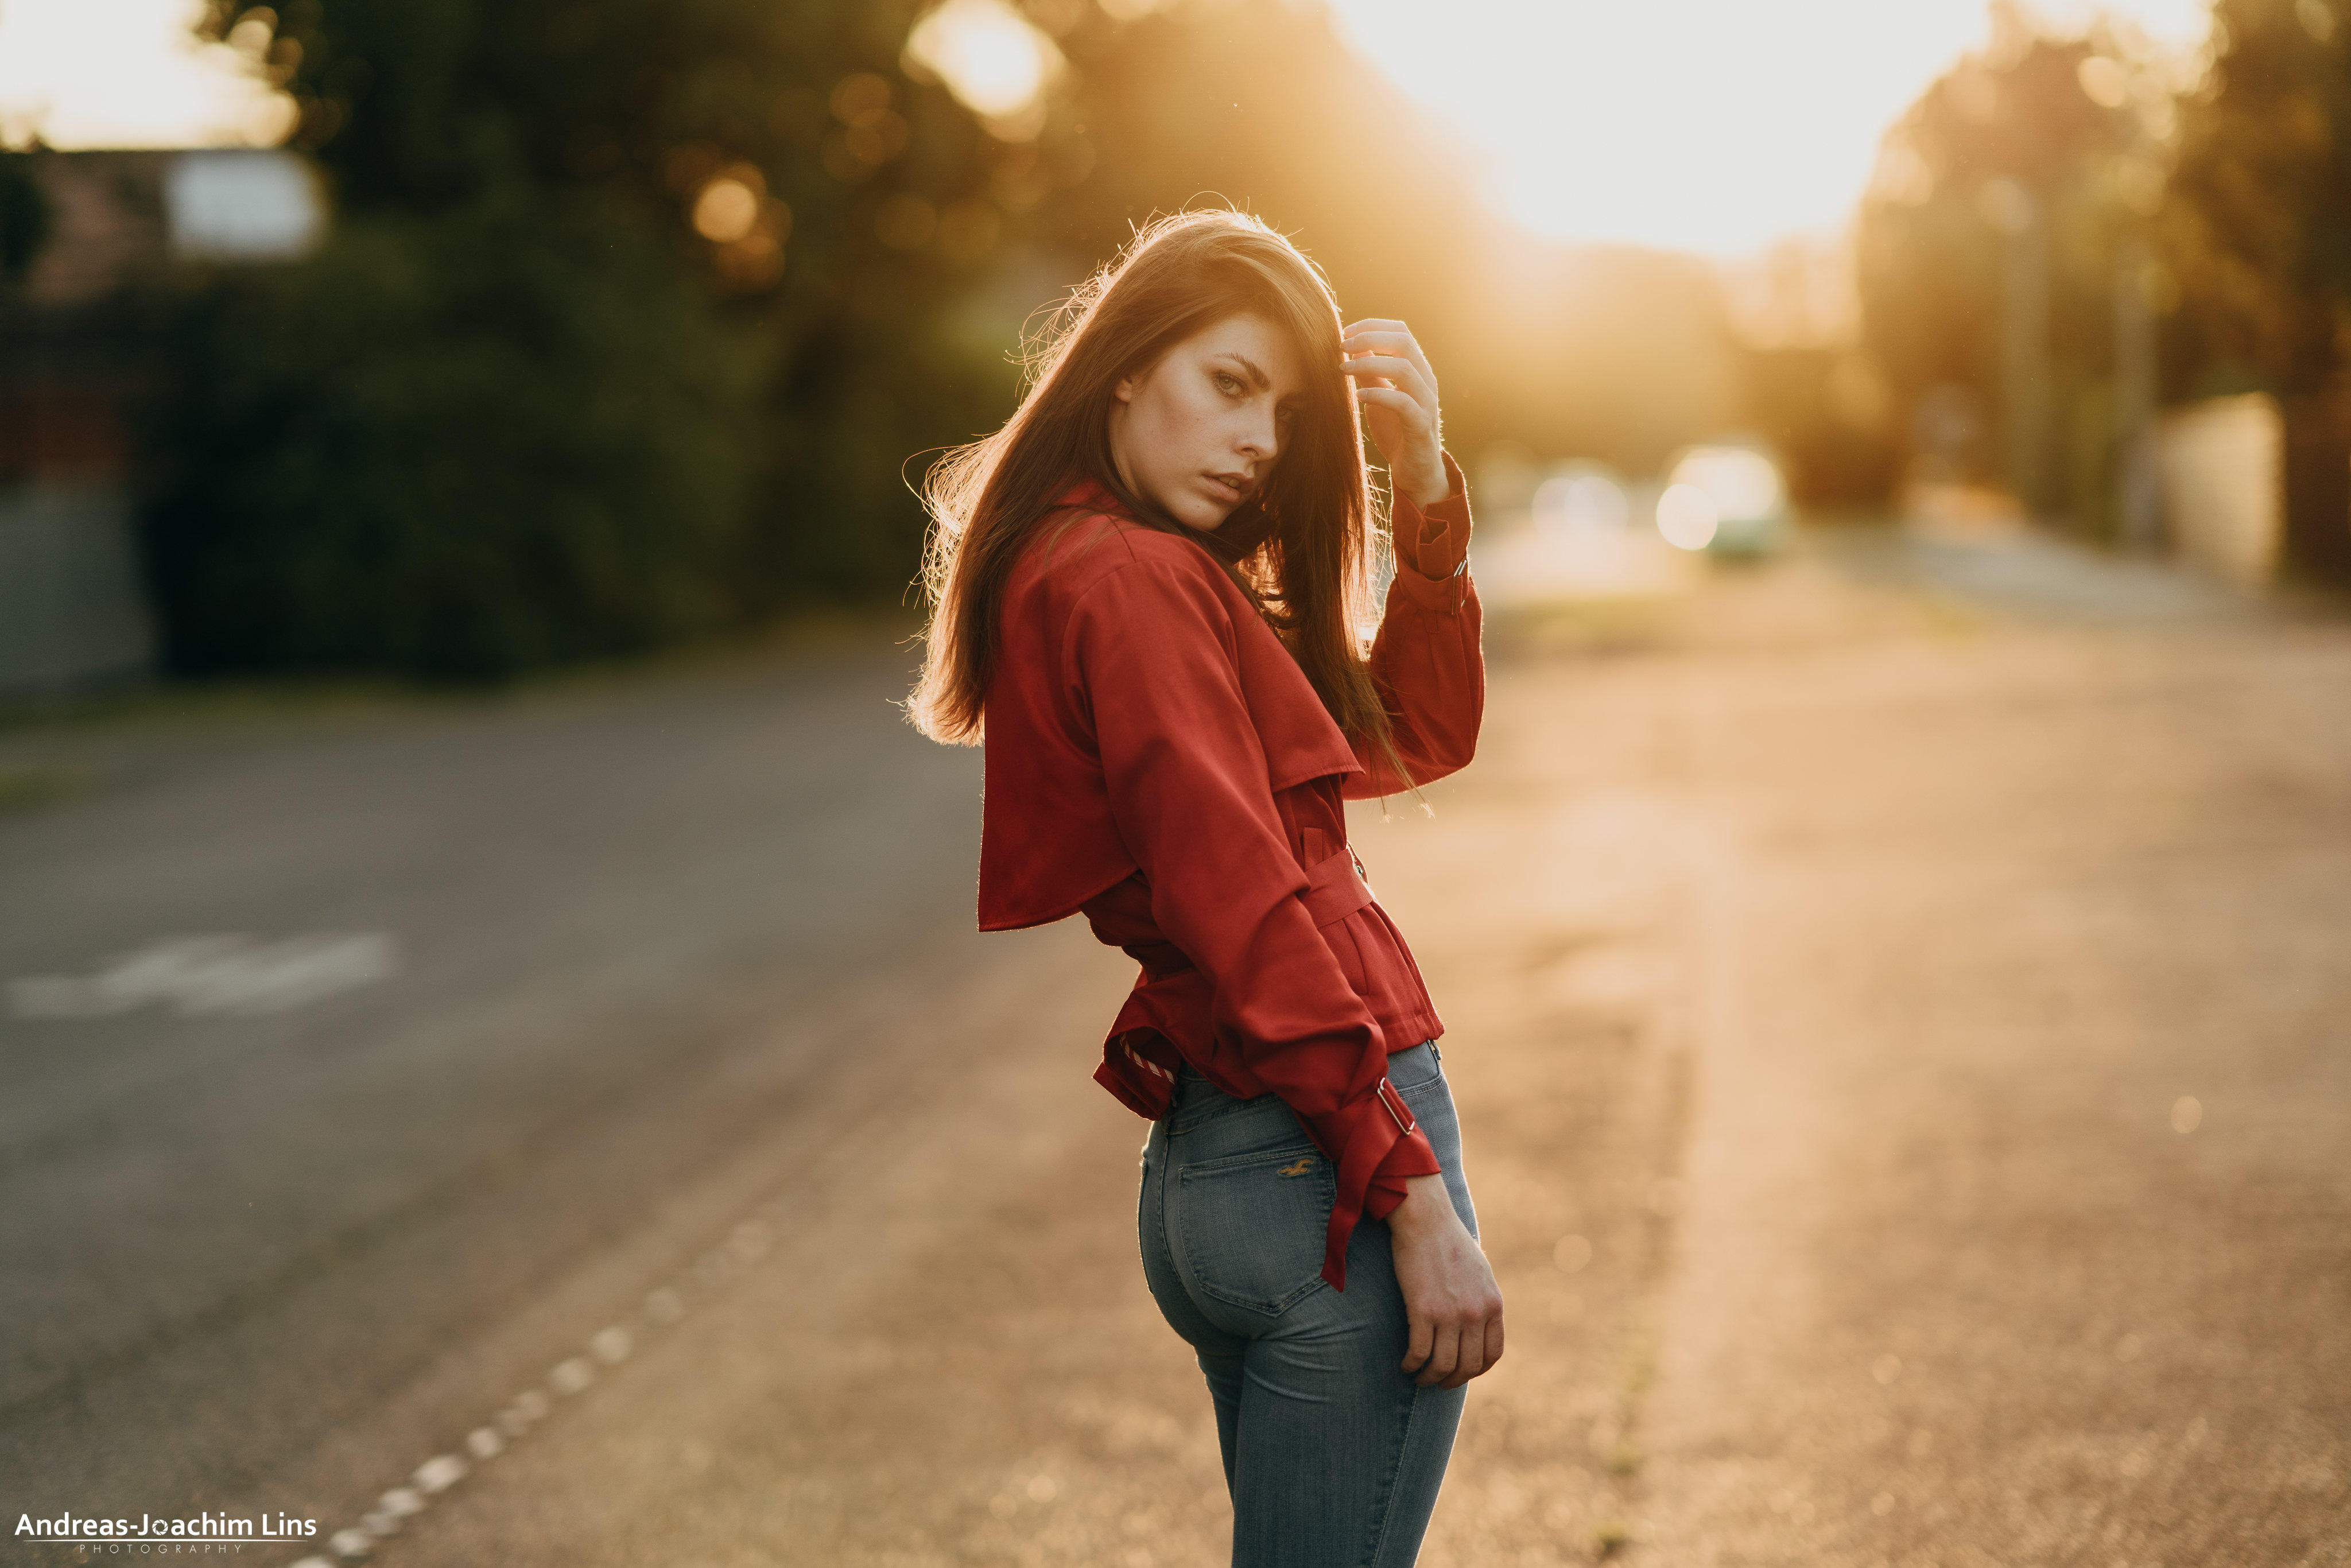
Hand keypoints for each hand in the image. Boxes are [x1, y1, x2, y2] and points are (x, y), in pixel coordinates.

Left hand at [1341, 319, 1449, 508]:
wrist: (1416, 471)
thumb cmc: (1397, 431)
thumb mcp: (1379, 396)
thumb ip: (1370, 373)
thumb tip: (1352, 346)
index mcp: (1418, 369)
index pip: (1401, 332)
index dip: (1373, 326)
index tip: (1345, 332)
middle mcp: (1426, 381)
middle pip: (1404, 342)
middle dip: (1369, 338)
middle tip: (1341, 346)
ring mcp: (1426, 402)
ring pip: (1404, 368)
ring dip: (1368, 363)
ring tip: (1342, 369)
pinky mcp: (1421, 426)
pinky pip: (1402, 403)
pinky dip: (1377, 395)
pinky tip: (1357, 396)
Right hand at [1387, 1172, 1504, 1387]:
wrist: (1426, 1220)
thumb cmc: (1448, 1242)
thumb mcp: (1479, 1272)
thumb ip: (1481, 1300)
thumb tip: (1476, 1325)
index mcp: (1493, 1304)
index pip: (1492, 1353)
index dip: (1476, 1370)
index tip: (1460, 1372)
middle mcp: (1476, 1313)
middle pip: (1468, 1365)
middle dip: (1451, 1380)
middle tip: (1436, 1381)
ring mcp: (1451, 1314)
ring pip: (1443, 1365)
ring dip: (1429, 1378)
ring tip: (1418, 1377)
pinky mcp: (1424, 1310)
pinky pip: (1419, 1352)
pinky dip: (1412, 1364)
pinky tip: (1405, 1363)